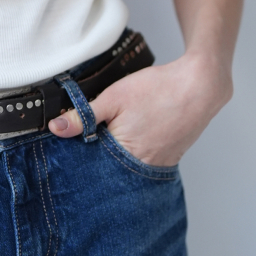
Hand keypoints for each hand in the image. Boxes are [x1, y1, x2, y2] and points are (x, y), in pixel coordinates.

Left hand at [48, 54, 231, 166]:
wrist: (200, 85)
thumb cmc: (158, 89)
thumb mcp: (113, 97)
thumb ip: (83, 116)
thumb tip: (56, 129)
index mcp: (123, 154)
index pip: (88, 164)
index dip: (76, 154)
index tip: (65, 145)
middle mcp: (141, 167)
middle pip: (107, 170)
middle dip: (93, 158)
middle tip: (87, 139)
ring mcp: (156, 165)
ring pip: (124, 167)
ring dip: (113, 156)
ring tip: (109, 136)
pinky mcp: (167, 159)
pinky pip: (141, 162)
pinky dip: (131, 153)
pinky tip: (128, 137)